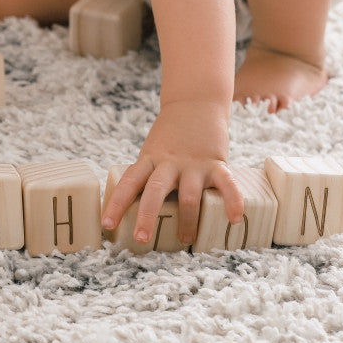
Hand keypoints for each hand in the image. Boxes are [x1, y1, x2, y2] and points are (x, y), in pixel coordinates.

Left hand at [101, 101, 243, 246]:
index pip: (129, 183)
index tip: (107, 224)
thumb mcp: (153, 152)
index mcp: (149, 160)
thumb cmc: (171, 136)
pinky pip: (226, 184)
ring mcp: (194, 164)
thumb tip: (143, 213)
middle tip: (142, 240)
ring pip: (188, 196)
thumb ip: (150, 177)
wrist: (196, 102)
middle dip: (147, 216)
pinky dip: (233, 201)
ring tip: (186, 241)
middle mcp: (169, 163)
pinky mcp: (216, 163)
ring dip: (187, 221)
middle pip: (155, 191)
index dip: (117, 204)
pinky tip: (235, 219)